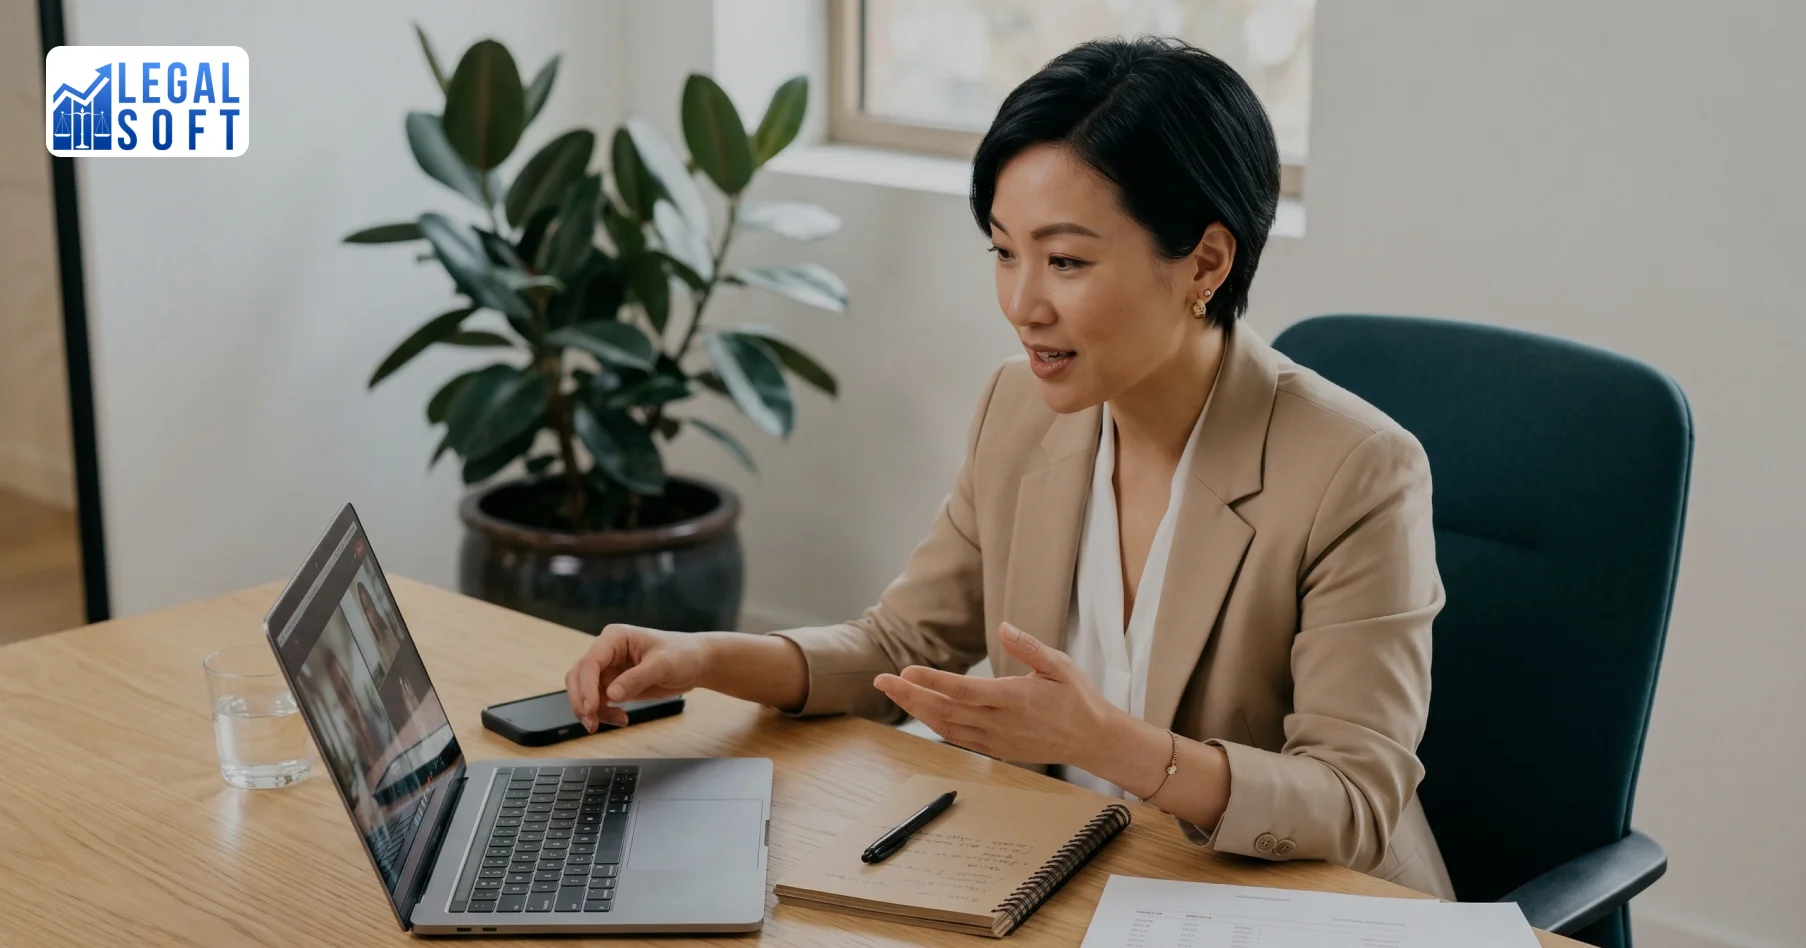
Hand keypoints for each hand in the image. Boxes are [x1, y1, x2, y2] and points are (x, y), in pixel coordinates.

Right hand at [565, 624, 710, 731]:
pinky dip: (604, 713)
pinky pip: (598, 701)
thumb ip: (637, 678)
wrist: (696, 663)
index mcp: (615, 638)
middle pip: (578, 676)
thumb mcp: (663, 665)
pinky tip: (621, 718)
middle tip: (591, 723)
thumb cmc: (683, 655)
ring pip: (585, 692)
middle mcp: (606, 651)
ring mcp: (608, 668)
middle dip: (582, 701)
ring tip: (617, 721)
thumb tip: (611, 694)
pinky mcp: (614, 684)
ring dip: (593, 710)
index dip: (586, 687)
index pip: (590, 662)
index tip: (591, 709)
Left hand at [873, 623, 1128, 769]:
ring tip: (895, 692)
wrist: (1092, 740)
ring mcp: (996, 739)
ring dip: (917, 710)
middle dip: (910, 695)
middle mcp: (1000, 723)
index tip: (906, 671)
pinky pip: (958, 738)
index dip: (933, 682)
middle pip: (945, 710)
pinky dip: (935, 724)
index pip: (964, 691)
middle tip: (881, 681)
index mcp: (1015, 699)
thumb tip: (1003, 627)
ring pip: (947, 727)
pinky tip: (921, 711)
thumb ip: (1029, 647)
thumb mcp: (1059, 665)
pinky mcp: (996, 749)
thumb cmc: (1077, 699)